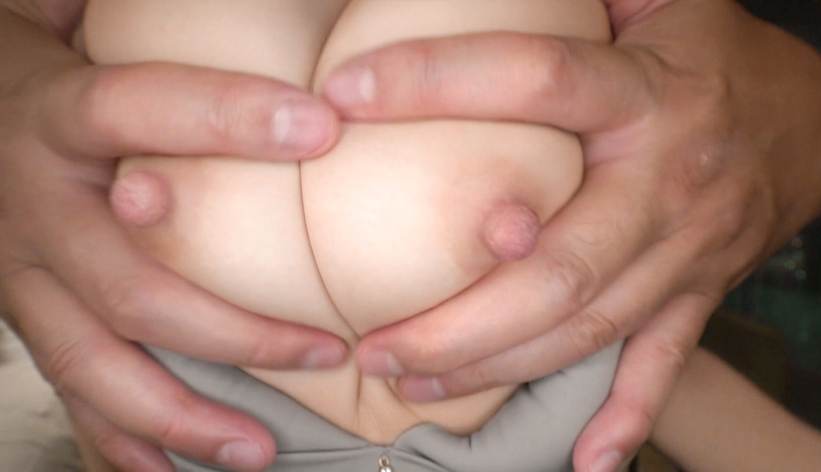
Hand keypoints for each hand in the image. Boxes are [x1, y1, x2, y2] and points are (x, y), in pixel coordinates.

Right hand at [0, 5, 346, 469]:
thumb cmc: (43, 74)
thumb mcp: (77, 26)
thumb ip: (153, 26)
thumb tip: (281, 11)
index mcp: (55, 116)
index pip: (139, 110)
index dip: (226, 117)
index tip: (322, 128)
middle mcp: (36, 208)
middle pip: (132, 285)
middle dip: (236, 328)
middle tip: (326, 350)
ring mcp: (21, 277)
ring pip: (94, 362)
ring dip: (180, 414)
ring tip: (257, 448)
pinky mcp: (24, 316)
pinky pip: (67, 390)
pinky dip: (118, 440)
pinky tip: (168, 471)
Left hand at [322, 0, 820, 469]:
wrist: (813, 121)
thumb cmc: (707, 54)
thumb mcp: (654, 1)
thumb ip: (574, 2)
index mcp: (645, 94)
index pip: (535, 81)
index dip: (437, 82)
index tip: (343, 96)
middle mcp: (666, 185)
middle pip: (558, 269)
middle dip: (460, 321)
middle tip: (373, 346)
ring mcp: (687, 253)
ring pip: (588, 330)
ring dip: (497, 366)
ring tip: (411, 380)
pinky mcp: (699, 295)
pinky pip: (662, 364)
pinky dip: (625, 416)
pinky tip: (584, 460)